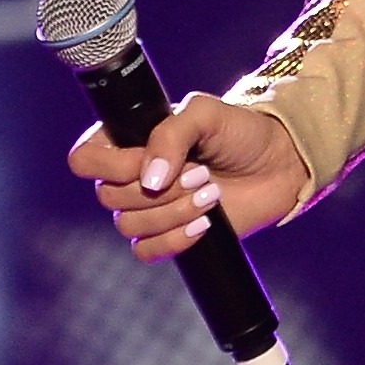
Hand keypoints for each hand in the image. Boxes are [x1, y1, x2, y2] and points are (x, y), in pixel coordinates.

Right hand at [68, 95, 303, 259]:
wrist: (280, 163)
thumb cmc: (242, 131)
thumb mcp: (207, 113)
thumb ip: (172, 133)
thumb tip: (150, 178)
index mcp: (128, 141)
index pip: (85, 160)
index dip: (114, 166)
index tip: (152, 161)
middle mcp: (130, 176)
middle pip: (109, 197)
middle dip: (162, 188)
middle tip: (203, 173)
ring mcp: (148, 208)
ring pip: (130, 226)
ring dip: (175, 211)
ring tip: (212, 192)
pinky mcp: (167, 235)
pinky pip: (145, 251)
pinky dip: (174, 240)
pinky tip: (205, 224)